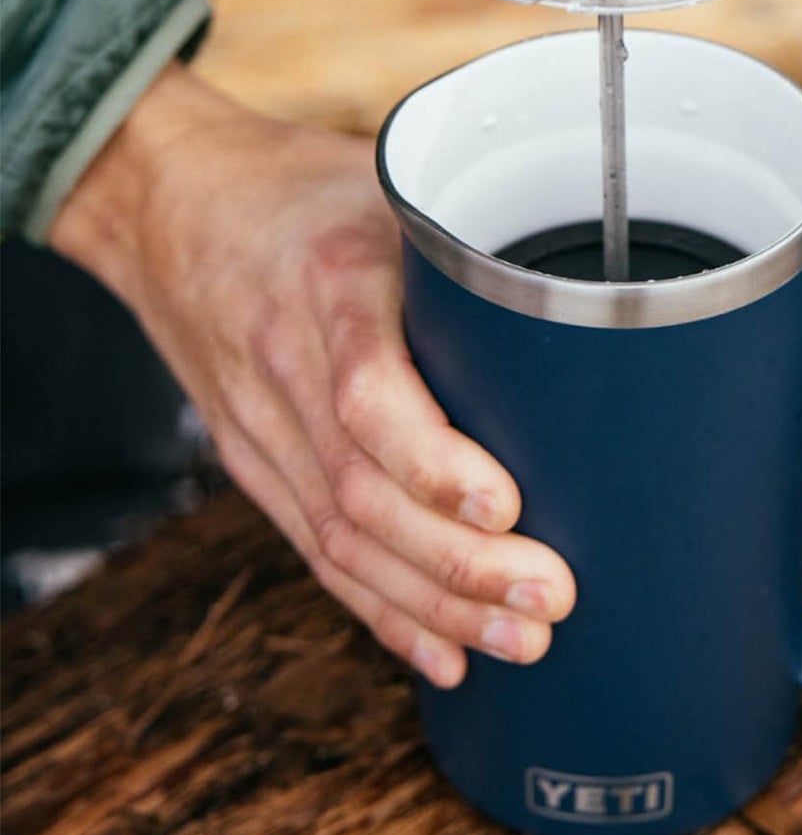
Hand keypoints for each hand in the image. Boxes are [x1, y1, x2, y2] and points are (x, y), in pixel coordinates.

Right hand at [50, 64, 575, 688]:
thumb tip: (599, 283)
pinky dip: (379, 609)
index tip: (507, 505)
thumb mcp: (387, 182)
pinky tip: (440, 653)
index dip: (435, 463)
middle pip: (362, 491)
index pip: (369, 394)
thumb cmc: (303, 188)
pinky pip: (314, 546)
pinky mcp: (256, 460)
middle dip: (459, 564)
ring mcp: (262, 422)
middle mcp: (287, 363)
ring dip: (432, 604)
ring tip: (517, 642)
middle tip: (550, 600)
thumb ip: (469, 239)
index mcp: (330, 285)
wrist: (169, 199)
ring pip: (341, 537)